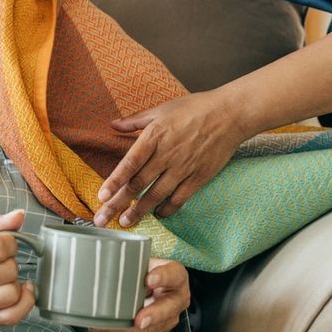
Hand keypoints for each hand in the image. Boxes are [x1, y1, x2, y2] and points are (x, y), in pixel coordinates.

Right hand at [0, 209, 35, 325]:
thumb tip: (19, 216)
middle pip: (8, 270)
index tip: (3, 242)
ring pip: (11, 292)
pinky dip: (23, 303)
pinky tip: (19, 292)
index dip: (8, 242)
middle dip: (9, 260)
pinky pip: (12, 315)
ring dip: (12, 282)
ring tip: (1, 276)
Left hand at [89, 259, 189, 331]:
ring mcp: (168, 316)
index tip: (148, 279)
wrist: (149, 288)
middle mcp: (176, 297)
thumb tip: (91, 243)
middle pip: (170, 307)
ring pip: (157, 327)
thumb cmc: (142, 269)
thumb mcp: (141, 258)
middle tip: (139, 319)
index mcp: (174, 275)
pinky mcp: (157, 330)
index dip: (164, 277)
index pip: (174, 274)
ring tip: (122, 331)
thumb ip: (124, 252)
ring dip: (138, 331)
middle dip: (155, 314)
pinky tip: (110, 330)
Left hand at [93, 90, 250, 227]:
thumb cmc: (196, 108)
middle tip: (103, 219)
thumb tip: (114, 124)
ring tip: (125, 223)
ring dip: (139, 211)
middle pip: (138, 184)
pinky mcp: (199, 177)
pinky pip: (180, 198)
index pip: (129, 163)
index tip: (101, 196)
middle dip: (118, 203)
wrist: (230, 115)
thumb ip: (136, 119)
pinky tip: (158, 215)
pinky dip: (168, 209)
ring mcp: (183, 168)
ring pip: (156, 195)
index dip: (114, 181)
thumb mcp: (162, 108)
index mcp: (155, 136)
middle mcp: (167, 154)